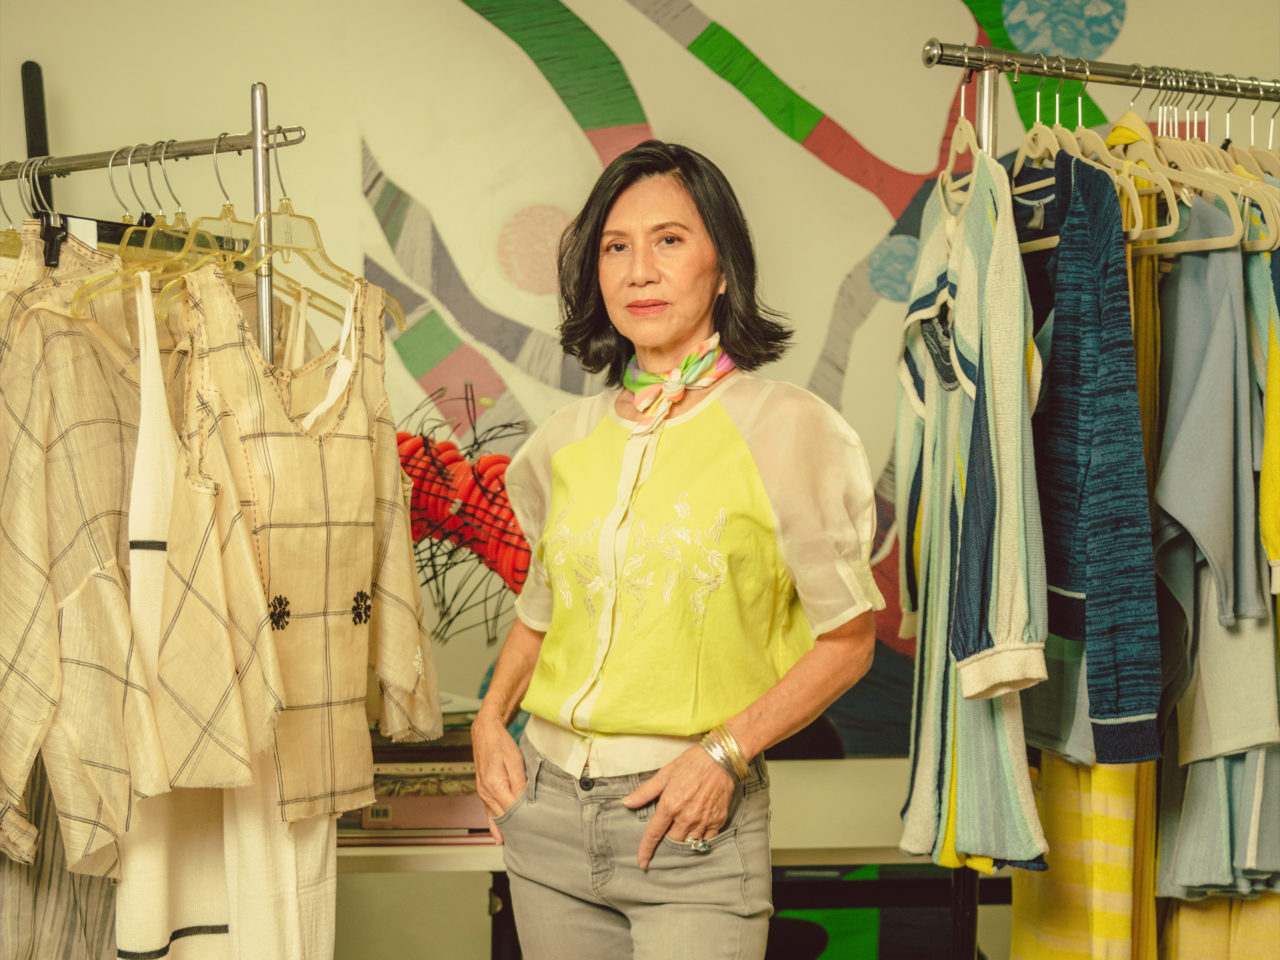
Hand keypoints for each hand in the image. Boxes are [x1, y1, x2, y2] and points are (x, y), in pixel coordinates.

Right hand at [471, 712, 525, 843]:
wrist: (485, 733)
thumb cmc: (501, 744)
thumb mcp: (515, 761)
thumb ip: (519, 783)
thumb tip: (525, 802)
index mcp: (494, 786)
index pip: (510, 811)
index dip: (522, 821)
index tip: (534, 831)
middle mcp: (485, 793)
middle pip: (502, 818)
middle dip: (515, 829)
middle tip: (529, 842)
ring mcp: (482, 793)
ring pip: (494, 817)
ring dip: (505, 829)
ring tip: (518, 844)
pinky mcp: (483, 792)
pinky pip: (489, 812)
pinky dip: (495, 825)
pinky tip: (499, 837)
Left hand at [621, 745, 734, 868]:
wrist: (721, 759)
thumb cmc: (692, 763)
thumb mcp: (665, 774)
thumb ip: (645, 792)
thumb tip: (627, 803)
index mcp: (670, 805)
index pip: (654, 834)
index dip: (646, 850)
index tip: (642, 862)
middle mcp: (686, 817)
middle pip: (672, 841)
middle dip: (667, 840)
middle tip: (668, 830)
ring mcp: (703, 821)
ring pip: (689, 843)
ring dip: (683, 840)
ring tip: (682, 831)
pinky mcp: (717, 821)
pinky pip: (706, 840)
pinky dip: (700, 839)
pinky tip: (697, 831)